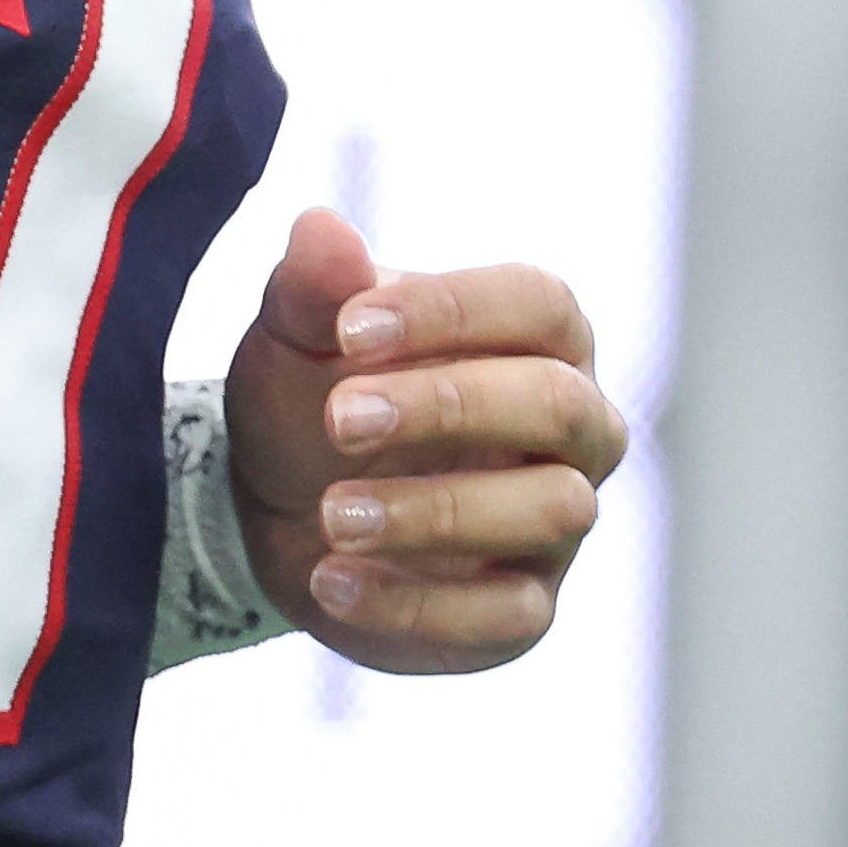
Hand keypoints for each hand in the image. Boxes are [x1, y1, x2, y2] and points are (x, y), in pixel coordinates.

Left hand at [220, 208, 620, 673]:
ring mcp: (556, 524)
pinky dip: (414, 604)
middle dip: (449, 407)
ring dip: (435, 511)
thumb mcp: (296, 336)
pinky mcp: (522, 611)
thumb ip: (312, 287)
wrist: (275, 507)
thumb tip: (321, 229)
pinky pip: (506, 617)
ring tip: (331, 515)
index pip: (537, 303)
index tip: (348, 328)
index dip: (452, 311)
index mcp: (536, 337)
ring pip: (551, 509)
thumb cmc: (314, 394)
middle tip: (338, 418)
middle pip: (558, 402)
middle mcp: (572, 428)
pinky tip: (331, 580)